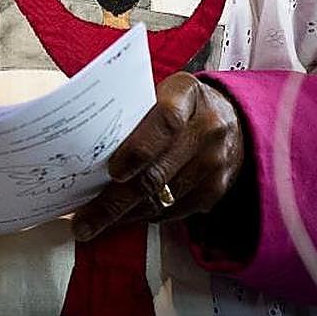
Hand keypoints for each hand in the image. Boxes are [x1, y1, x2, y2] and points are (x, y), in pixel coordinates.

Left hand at [71, 73, 243, 240]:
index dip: (137, 149)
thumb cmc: (182, 105)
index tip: (112, 171)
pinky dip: (143, 216)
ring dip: (124, 215)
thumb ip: (135, 113)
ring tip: (93, 223)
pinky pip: (172, 212)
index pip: (165, 122)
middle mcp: (206, 129)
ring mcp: (213, 163)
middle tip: (84, 219)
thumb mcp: (162, 92)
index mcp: (187, 95)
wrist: (232, 119)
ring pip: (162, 199)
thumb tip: (89, 145)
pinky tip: (123, 217)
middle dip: (115, 200)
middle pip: (157, 172)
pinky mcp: (214, 191)